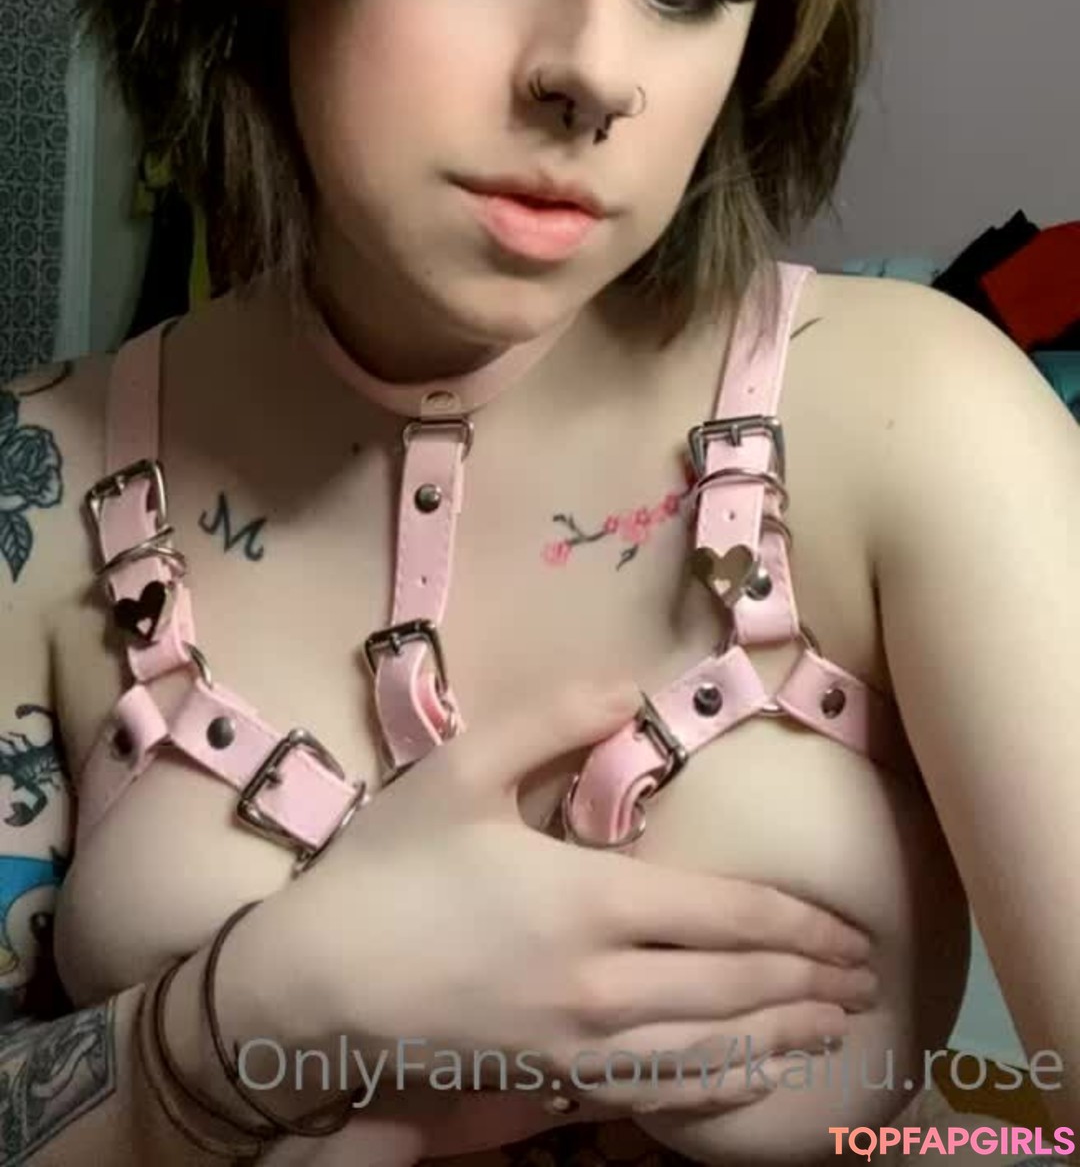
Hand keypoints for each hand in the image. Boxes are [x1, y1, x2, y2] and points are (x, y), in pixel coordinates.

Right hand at [241, 680, 874, 1120]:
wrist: (313, 986)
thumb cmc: (388, 870)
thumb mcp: (461, 771)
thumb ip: (551, 720)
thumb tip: (632, 686)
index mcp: (590, 901)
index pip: (726, 916)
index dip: (798, 924)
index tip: (850, 925)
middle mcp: (602, 985)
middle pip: (733, 987)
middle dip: (807, 981)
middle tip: (864, 974)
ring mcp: (578, 1047)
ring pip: (707, 1050)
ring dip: (780, 1036)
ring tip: (833, 1026)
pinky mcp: (551, 1084)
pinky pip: (657, 1096)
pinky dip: (718, 1090)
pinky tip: (747, 1082)